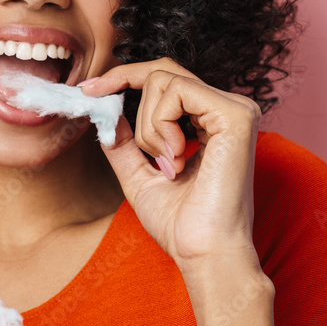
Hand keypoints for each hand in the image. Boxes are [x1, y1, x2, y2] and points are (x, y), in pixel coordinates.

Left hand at [79, 57, 261, 272]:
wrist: (204, 254)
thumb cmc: (182, 227)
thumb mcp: (141, 177)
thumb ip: (125, 143)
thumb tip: (106, 110)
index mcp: (213, 122)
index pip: (168, 79)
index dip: (125, 76)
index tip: (90, 90)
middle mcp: (230, 110)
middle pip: (163, 71)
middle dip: (132, 102)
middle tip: (140, 149)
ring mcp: (237, 110)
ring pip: (165, 80)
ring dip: (148, 128)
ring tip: (168, 165)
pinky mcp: (236, 115)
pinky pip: (177, 91)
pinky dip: (161, 125)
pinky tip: (176, 158)